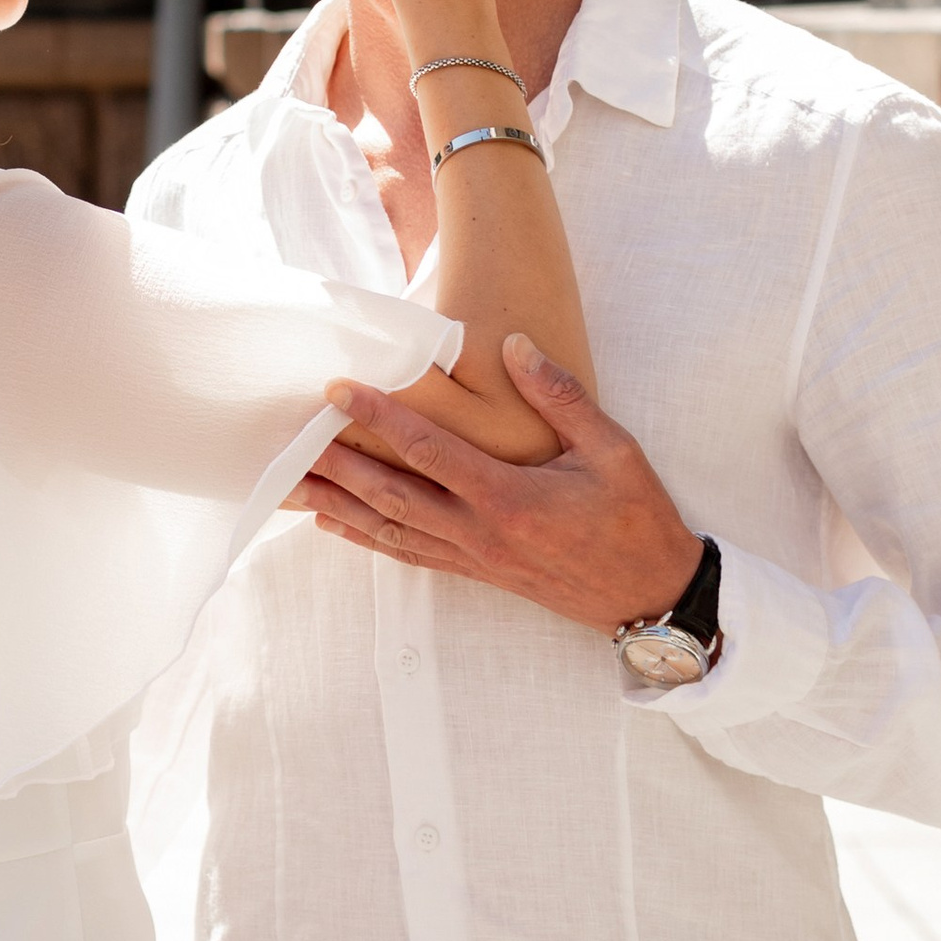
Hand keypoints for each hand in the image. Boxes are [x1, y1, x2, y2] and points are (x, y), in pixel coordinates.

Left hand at [295, 334, 700, 633]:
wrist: (652, 596)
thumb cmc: (637, 519)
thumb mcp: (613, 449)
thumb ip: (561, 396)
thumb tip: (515, 345)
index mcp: (509, 498)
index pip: (427, 451)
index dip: (377, 418)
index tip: (337, 391)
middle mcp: (480, 533)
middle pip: (390, 494)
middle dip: (336, 466)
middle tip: (288, 440)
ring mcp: (474, 558)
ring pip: (390, 529)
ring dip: (338, 506)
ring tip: (290, 485)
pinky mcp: (477, 573)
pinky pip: (410, 553)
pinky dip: (367, 536)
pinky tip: (337, 523)